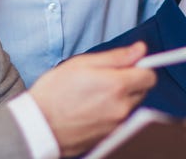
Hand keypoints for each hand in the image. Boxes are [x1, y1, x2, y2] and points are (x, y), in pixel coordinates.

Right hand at [29, 41, 155, 156]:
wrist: (35, 127)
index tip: (131, 65)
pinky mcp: (108, 137)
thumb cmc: (54, 93)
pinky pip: (118, 120)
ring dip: (121, 98)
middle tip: (107, 78)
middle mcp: (121, 108)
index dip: (141, 67)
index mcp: (117, 86)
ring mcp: (115, 125)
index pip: (149, 75)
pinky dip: (111, 113)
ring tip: (95, 94)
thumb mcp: (82, 64)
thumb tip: (139, 49)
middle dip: (130, 82)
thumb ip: (116, 57)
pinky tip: (91, 109)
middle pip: (142, 91)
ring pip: (130, 106)